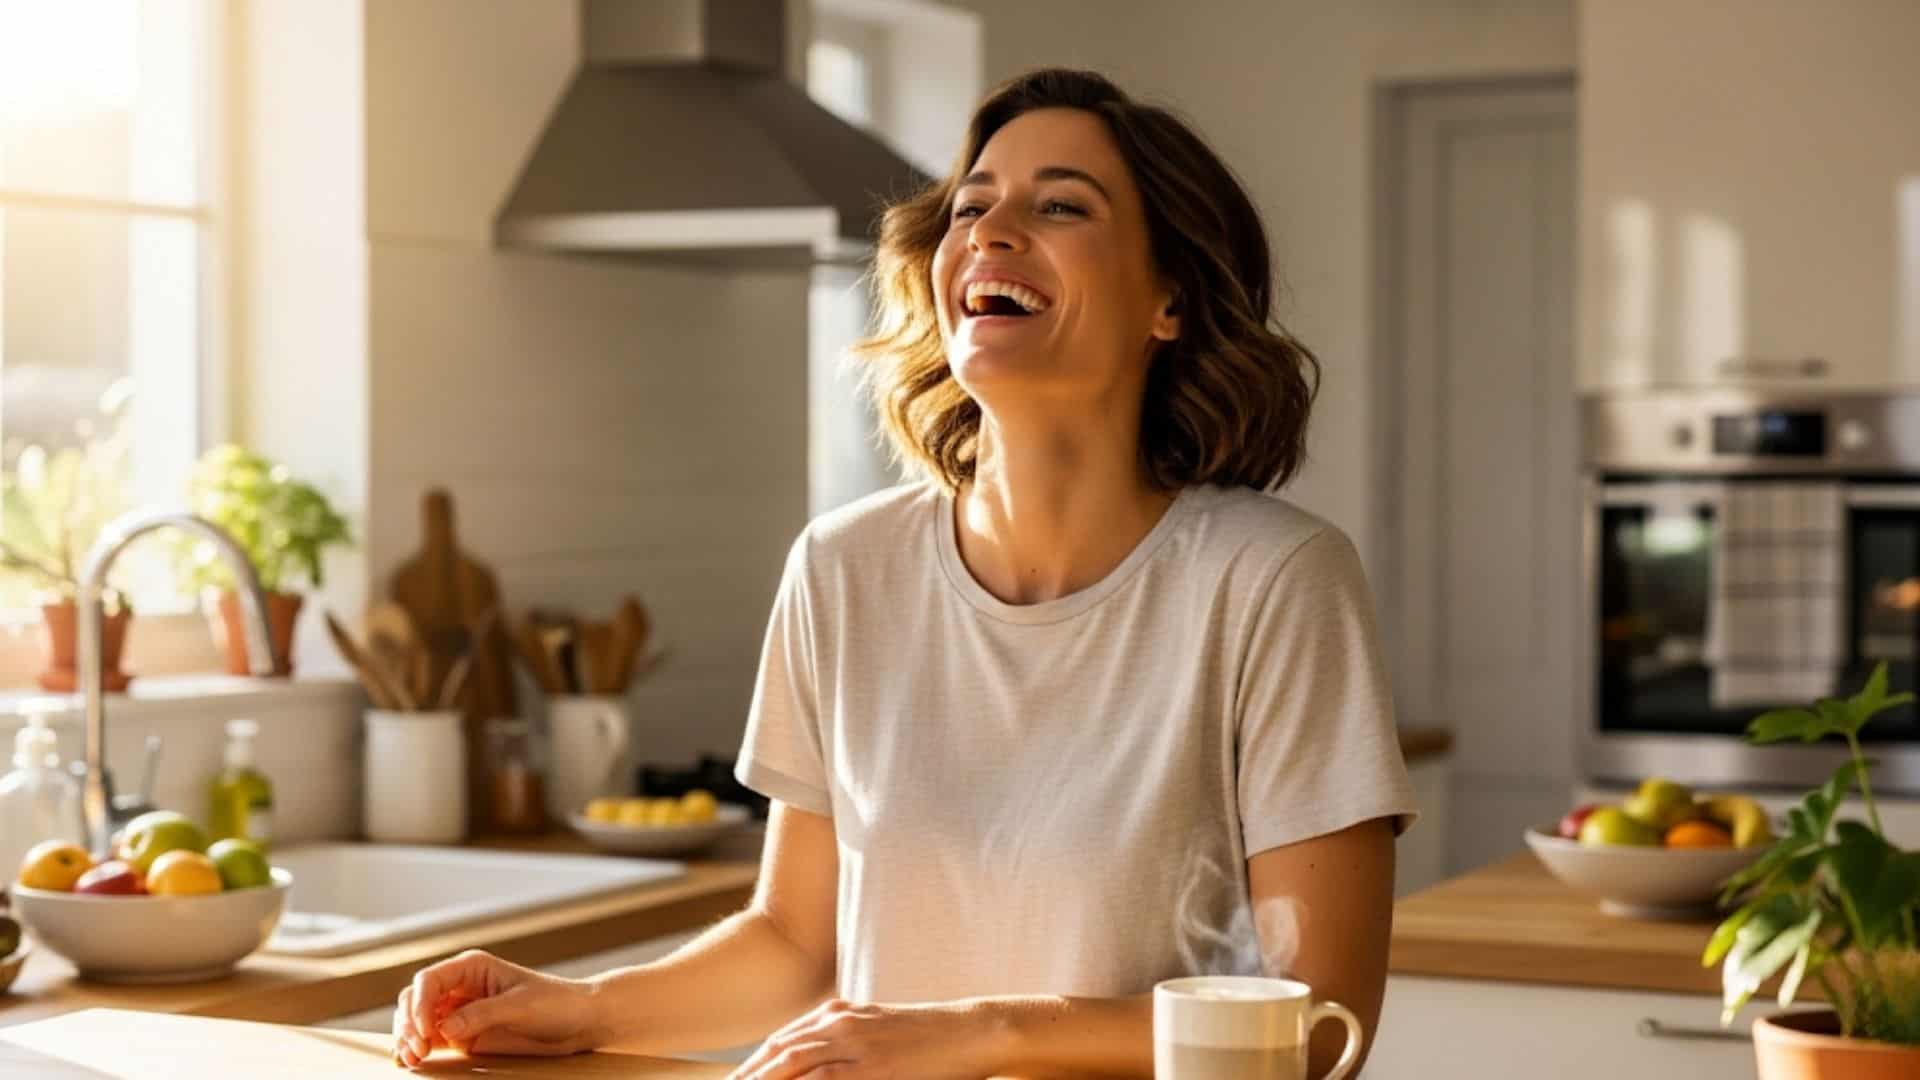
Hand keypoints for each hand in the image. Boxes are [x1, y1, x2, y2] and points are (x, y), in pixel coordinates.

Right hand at [392, 949, 604, 1068]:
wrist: (578, 1021)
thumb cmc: (556, 1002)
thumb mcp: (520, 1006)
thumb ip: (481, 1014)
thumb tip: (442, 1027)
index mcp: (472, 967)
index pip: (430, 980)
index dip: (420, 1004)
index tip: (425, 1030)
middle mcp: (460, 987)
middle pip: (414, 1000)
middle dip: (408, 1023)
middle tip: (419, 1051)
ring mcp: (459, 1012)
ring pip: (416, 1021)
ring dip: (408, 1038)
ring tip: (414, 1060)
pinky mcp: (462, 1034)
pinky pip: (429, 1040)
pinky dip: (415, 1048)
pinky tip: (409, 1061)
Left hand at [727, 997, 1003, 1079]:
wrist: (972, 1029)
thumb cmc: (928, 1036)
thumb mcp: (879, 1030)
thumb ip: (846, 1041)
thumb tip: (816, 1059)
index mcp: (839, 1014)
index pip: (782, 1042)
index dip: (754, 1065)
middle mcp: (840, 1024)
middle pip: (779, 1055)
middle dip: (748, 1078)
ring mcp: (855, 1045)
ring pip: (793, 1066)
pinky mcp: (873, 1068)